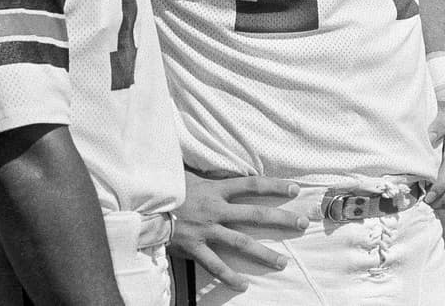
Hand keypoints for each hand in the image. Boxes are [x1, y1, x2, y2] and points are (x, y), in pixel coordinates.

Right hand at [170, 171, 307, 288]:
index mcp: (217, 189)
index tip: (295, 189)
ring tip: (282, 263)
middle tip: (302, 224)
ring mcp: (207, 230)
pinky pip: (216, 265)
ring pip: (241, 243)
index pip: (252, 185)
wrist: (142, 208)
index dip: (274, 186)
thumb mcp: (188, 174)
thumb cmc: (166, 189)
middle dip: (281, 219)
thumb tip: (213, 158)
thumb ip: (206, 172)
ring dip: (264, 254)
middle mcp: (216, 209)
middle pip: (256, 215)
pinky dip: (230, 276)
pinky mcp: (195, 248)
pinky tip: (244, 284)